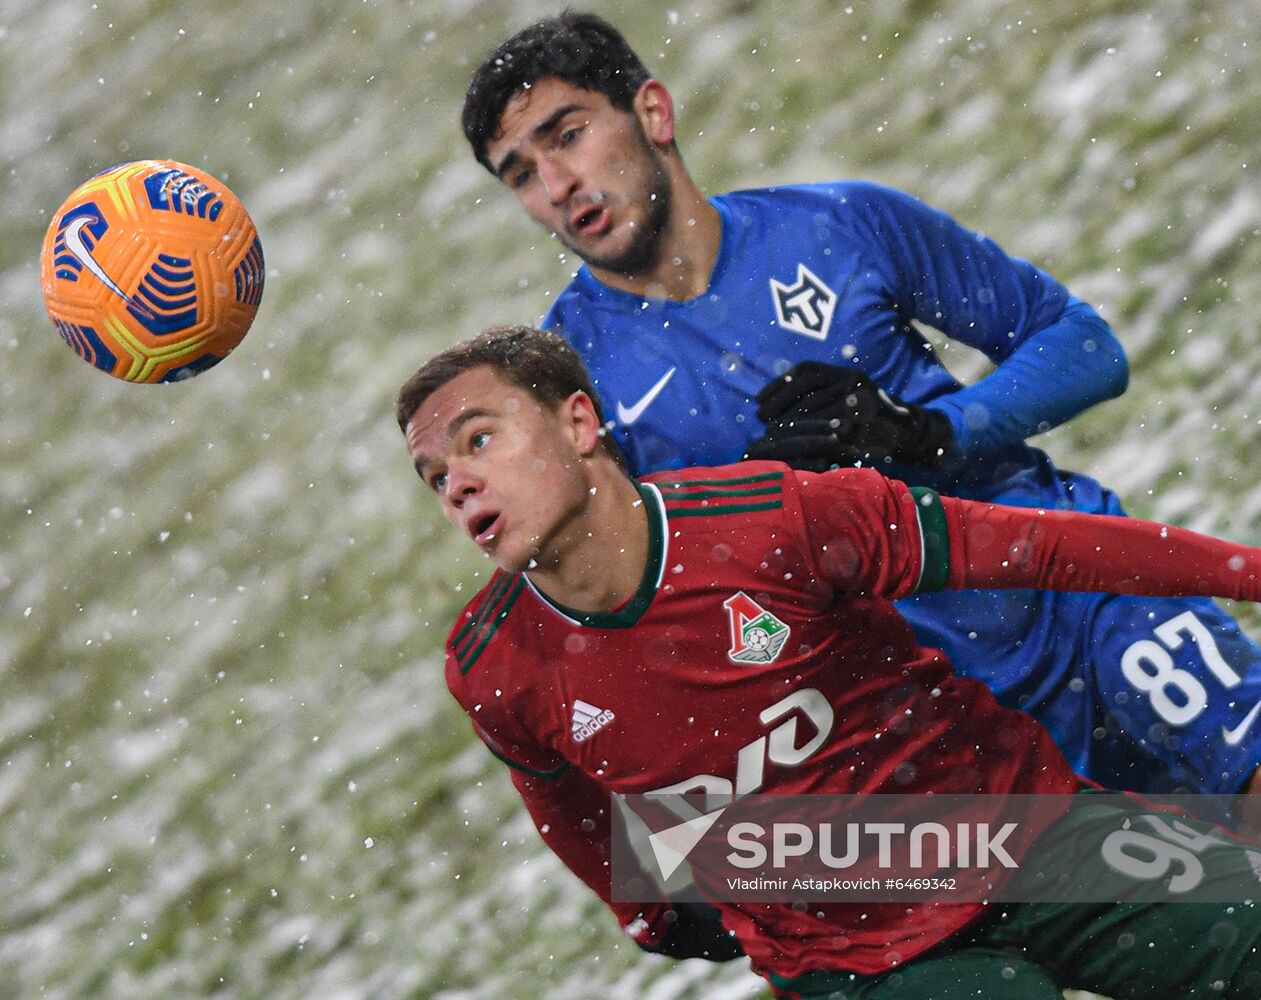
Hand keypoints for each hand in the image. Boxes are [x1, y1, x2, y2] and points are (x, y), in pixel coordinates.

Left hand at [743, 362, 951, 471]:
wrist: (909, 433)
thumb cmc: (868, 422)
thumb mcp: (842, 404)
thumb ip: (818, 401)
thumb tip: (775, 410)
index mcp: (843, 373)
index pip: (805, 371)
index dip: (779, 384)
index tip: (758, 400)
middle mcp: (852, 379)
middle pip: (807, 387)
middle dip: (780, 403)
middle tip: (762, 419)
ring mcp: (863, 396)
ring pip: (817, 405)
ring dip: (792, 419)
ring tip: (774, 432)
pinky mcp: (869, 417)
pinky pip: (834, 424)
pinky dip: (814, 433)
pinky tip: (799, 441)